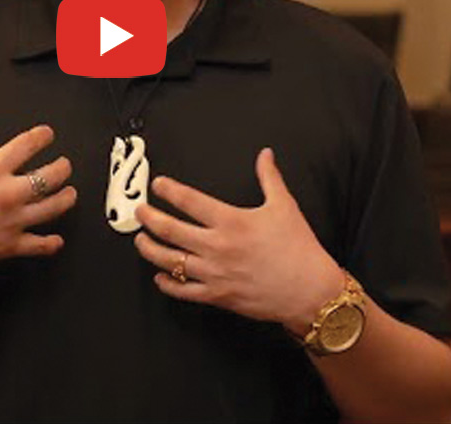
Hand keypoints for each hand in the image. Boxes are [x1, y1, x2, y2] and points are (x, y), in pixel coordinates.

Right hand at [0, 125, 75, 277]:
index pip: (26, 145)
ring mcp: (11, 222)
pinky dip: (51, 243)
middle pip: (50, 175)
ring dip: (66, 199)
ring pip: (53, 208)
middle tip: (65, 164)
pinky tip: (56, 240)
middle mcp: (6, 195)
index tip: (47, 134)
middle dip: (63, 167)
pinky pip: (39, 246)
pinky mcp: (8, 247)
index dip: (42, 136)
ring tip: (70, 193)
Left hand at [133, 147, 342, 333]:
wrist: (310, 291)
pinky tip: (160, 277)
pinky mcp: (218, 295)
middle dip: (149, 218)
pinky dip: (168, 284)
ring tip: (141, 240)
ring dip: (150, 250)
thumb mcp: (284, 206)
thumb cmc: (298, 249)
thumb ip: (269, 177)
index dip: (169, 190)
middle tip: (140, 210)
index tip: (158, 184)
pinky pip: (184, 291)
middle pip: (170, 230)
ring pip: (170, 261)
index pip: (190, 201)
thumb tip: (265, 154)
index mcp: (230, 221)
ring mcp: (215, 273)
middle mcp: (217, 247)